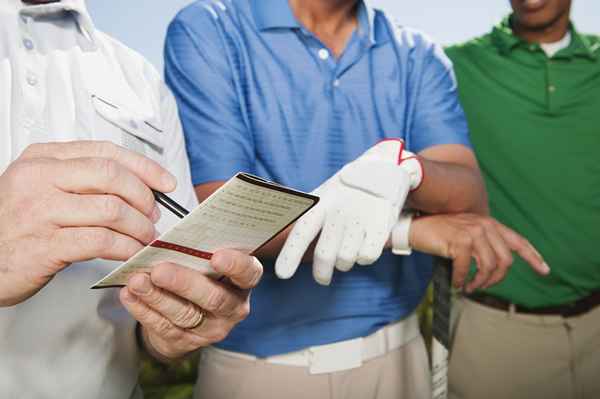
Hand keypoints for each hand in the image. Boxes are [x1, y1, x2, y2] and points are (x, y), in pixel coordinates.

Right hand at [0, 141, 176, 306]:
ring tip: (145, 238)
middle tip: (152, 216)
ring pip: (112, 209)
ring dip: (139, 227)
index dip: (144, 167)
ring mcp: (40, 211)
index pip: (106, 152)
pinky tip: (131, 253)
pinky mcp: (45, 245)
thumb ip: (81, 180)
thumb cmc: (14, 227)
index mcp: (42, 159)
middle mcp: (39, 178)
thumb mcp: (40, 189)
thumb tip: (137, 185)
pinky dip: (126, 248)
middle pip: (112, 176)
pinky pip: (102, 241)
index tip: (166, 182)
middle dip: (143, 198)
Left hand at [119, 249, 262, 360]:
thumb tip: (183, 223)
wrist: (188, 313)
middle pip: (213, 298)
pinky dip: (143, 309)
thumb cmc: (200, 273)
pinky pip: (163, 327)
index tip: (217, 255)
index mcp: (243, 281)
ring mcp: (211, 328)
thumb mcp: (207, 259)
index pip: (249, 273)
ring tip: (137, 281)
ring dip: (157, 296)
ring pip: (184, 314)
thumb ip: (202, 246)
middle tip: (160, 270)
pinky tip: (129, 294)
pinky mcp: (186, 342)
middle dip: (184, 283)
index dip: (236, 265)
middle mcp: (233, 307)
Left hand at [275, 140, 422, 284]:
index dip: (290, 254)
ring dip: (345, 263)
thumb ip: (307, 213)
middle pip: (325, 254)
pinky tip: (363, 247)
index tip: (282, 274)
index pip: (302, 231)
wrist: (383, 168)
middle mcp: (339, 211)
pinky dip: (364, 258)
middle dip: (321, 273)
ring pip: (346, 260)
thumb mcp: (324, 193)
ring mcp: (361, 218)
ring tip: (347, 252)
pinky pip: (367, 257)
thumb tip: (278, 228)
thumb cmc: (347, 189)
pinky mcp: (381, 224)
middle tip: (322, 278)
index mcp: (321, 204)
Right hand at [408, 214, 549, 291]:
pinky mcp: (460, 241)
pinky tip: (457, 283)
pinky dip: (462, 280)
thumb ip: (482, 243)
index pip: (518, 241)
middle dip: (496, 280)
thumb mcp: (465, 234)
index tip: (545, 270)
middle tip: (481, 286)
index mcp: (489, 223)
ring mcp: (473, 232)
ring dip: (479, 282)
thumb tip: (495, 266)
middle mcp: (484, 225)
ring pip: (489, 267)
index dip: (533, 257)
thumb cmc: (438, 233)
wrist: (415, 227)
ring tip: (469, 287)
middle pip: (505, 261)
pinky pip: (468, 269)